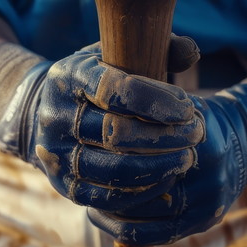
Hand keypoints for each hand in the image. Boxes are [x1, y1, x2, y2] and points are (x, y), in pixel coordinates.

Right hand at [0, 39, 204, 211]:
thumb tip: (192, 51)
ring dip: (159, 166)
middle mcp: (55, 117)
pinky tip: (169, 176)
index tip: (188, 107)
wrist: (51, 115)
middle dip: (164, 136)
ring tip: (188, 157)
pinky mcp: (66, 187)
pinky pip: (108, 197)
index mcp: (67, 77)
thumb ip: (158, 49)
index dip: (156, 101)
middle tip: (196, 133)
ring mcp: (57, 155)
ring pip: (113, 169)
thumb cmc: (100, 82)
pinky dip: (143, 190)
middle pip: (115, 133)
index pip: (113, 90)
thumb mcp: (120, 56)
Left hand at [88, 70, 246, 244]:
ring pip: (147, 213)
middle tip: (80, 175)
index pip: (147, 148)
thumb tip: (106, 91)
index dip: (114, 149)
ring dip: (112, 207)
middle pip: (145, 183)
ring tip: (87, 197)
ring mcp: (209, 202)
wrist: (243, 144)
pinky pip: (155, 235)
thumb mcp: (176, 101)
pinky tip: (102, 216)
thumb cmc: (193, 120)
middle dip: (110, 180)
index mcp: (200, 136)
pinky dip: (124, 228)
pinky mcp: (203, 223)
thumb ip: (148, 95)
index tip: (86, 145)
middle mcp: (209, 171)